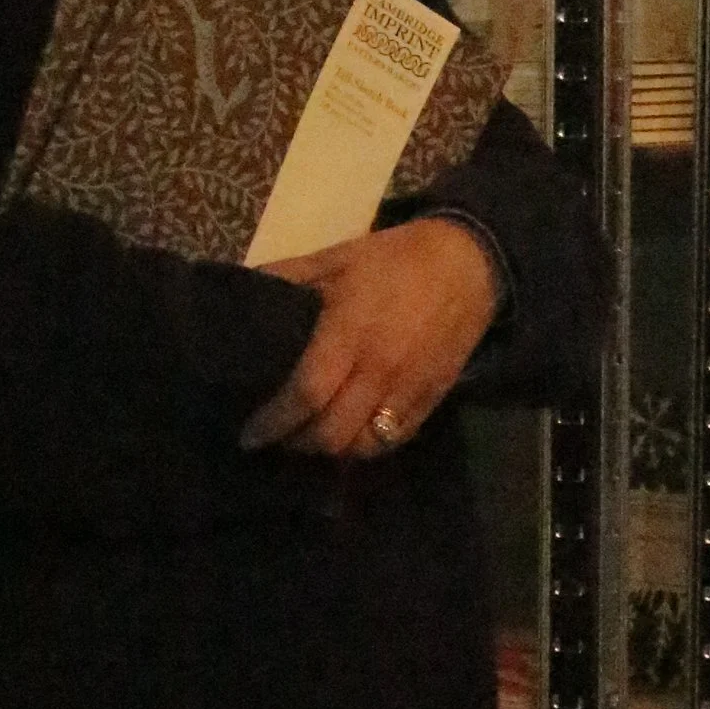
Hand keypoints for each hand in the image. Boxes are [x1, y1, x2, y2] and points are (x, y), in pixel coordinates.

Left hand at [239, 216, 500, 457]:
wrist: (469, 263)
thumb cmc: (394, 259)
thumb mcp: (335, 258)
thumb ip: (287, 278)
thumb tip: (240, 292)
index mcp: (349, 333)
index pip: (305, 394)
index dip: (273, 422)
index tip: (250, 435)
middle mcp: (379, 370)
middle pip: (332, 433)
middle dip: (297, 443)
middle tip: (277, 436)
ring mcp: (409, 390)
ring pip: (363, 447)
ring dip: (333, 450)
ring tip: (312, 438)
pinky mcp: (432, 399)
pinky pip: (394, 441)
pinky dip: (366, 446)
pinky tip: (350, 435)